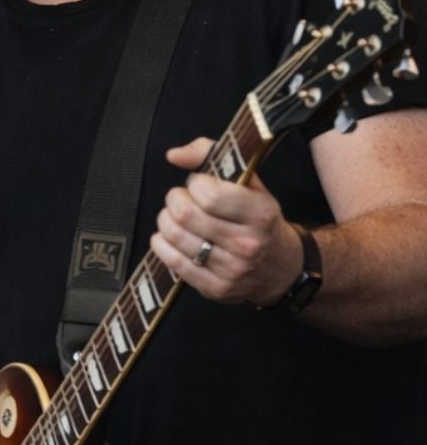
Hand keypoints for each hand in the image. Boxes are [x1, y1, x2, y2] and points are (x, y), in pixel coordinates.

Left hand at [152, 138, 303, 307]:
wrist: (283, 268)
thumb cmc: (260, 220)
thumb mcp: (250, 184)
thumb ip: (212, 157)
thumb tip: (173, 155)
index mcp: (260, 214)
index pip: (209, 195)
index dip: (194, 184)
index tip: (199, 185)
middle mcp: (248, 244)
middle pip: (185, 215)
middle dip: (174, 200)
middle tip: (181, 200)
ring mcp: (231, 270)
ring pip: (174, 236)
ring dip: (166, 221)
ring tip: (176, 217)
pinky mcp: (215, 289)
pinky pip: (171, 261)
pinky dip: (162, 243)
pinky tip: (172, 237)